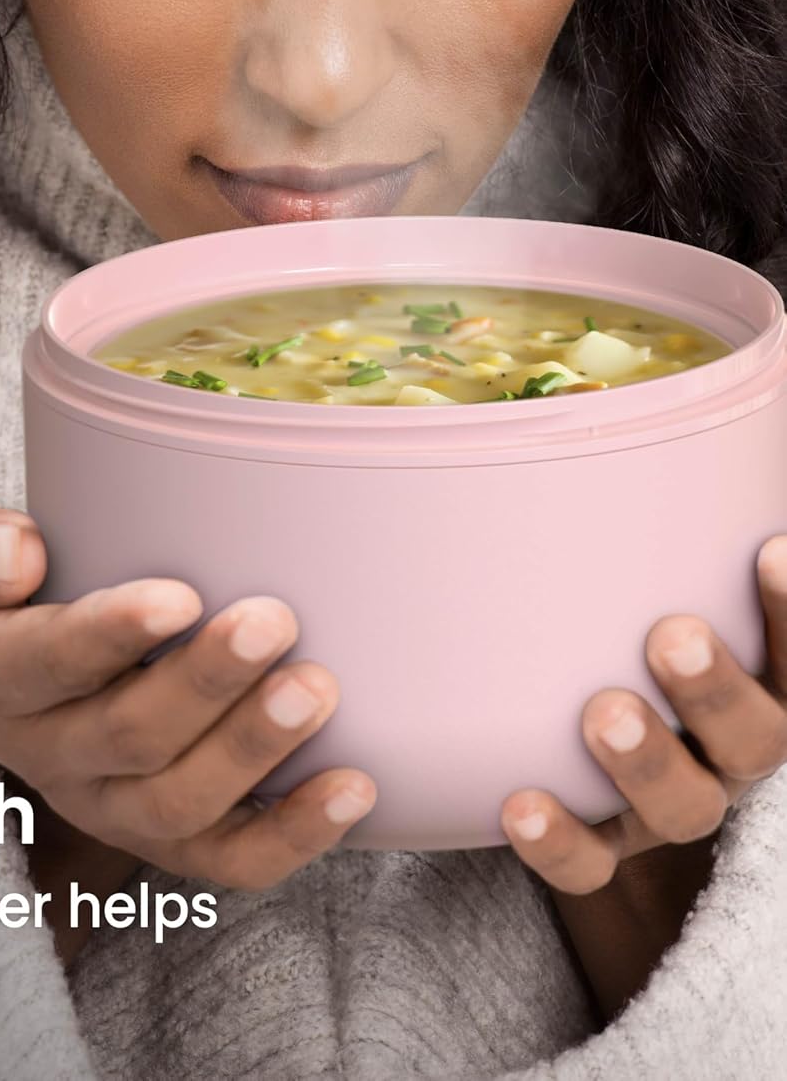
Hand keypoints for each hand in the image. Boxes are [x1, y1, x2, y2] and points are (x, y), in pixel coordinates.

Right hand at [0, 494, 377, 892]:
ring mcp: (111, 807)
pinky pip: (231, 861)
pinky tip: (355, 785)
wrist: (21, 657)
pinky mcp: (170, 837)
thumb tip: (18, 555)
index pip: (42, 664)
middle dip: (203, 684)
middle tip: (272, 621)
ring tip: (316, 689)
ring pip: (178, 805)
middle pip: (125, 737)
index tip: (179, 596)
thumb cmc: (0, 586)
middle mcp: (46, 756)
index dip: (109, 637)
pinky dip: (296, 834)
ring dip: (251, 752)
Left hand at [499, 535, 786, 893]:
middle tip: (670, 632)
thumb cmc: (620, 644)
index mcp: (763, 686)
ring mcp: (668, 807)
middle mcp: (730, 753)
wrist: (601, 785)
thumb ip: (664, 534)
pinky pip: (588, 867)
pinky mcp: (603, 851)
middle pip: (758, 738)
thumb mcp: (654, 588)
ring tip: (601, 711)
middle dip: (720, 685)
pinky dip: (558, 843)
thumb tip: (676, 410)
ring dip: (646, 760)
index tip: (775, 545)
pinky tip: (517, 803)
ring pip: (680, 805)